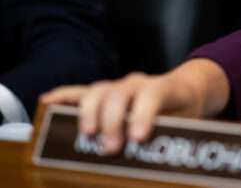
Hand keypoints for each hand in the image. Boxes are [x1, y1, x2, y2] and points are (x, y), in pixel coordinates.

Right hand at [39, 58, 229, 153]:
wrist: (186, 89)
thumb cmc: (184, 111)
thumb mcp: (188, 124)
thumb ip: (174, 137)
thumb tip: (165, 162)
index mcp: (162, 88)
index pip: (151, 95)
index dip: (143, 115)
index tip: (138, 137)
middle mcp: (138, 83)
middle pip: (119, 94)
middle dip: (112, 121)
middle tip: (112, 148)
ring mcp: (118, 86)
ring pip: (98, 92)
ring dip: (89, 114)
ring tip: (86, 135)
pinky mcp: (104, 93)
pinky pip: (80, 92)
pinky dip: (63, 97)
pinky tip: (47, 103)